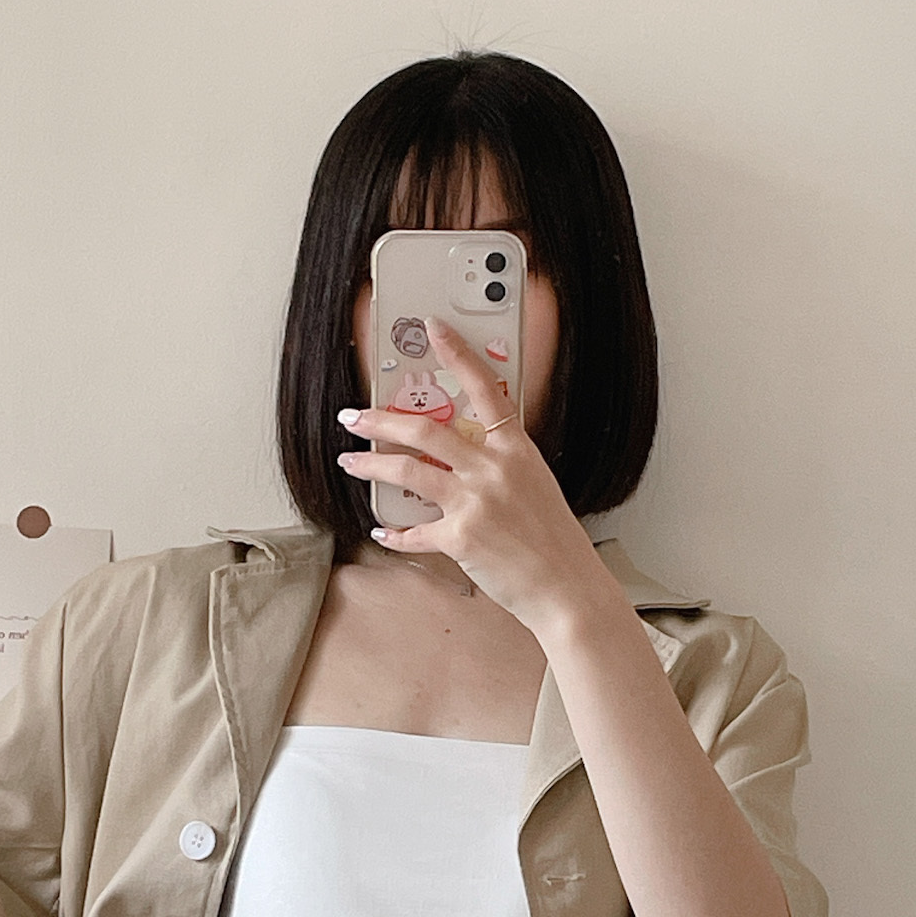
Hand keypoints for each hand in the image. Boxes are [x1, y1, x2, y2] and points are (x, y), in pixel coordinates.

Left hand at [335, 315, 620, 632]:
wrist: (566, 587)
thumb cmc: (553, 542)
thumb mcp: (534, 486)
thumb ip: (499, 464)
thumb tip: (460, 457)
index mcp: (515, 450)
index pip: (485, 388)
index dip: (458, 353)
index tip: (434, 328)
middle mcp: (493, 469)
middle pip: (425, 429)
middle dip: (380, 419)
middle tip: (354, 417)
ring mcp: (475, 502)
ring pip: (407, 470)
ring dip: (370, 465)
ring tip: (349, 461)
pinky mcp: (461, 539)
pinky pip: (414, 532)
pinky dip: (393, 533)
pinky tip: (381, 529)